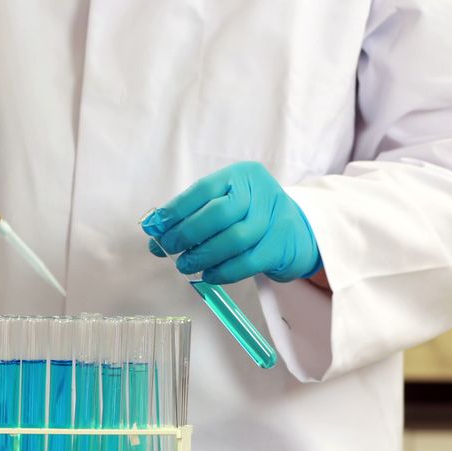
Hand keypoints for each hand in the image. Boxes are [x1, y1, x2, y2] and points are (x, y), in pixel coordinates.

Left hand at [142, 162, 320, 284]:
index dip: (176, 210)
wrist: (296, 232)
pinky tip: (208, 275)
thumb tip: (155, 233)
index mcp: (242, 175)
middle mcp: (261, 191)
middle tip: (170, 248)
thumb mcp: (225, 204)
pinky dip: (223, 272)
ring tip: (186, 265)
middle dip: (188, 233)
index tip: (156, 227)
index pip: (204, 189)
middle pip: (219, 213)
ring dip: (204, 255)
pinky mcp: (281, 245)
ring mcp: (275, 218)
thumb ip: (192, 215)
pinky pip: (248, 262)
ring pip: (235, 239)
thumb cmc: (251, 216)